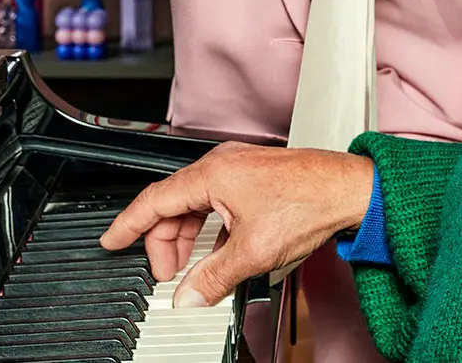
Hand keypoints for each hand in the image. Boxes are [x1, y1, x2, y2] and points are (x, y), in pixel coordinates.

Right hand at [99, 143, 375, 307]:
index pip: (154, 201)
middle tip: (166, 276)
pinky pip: (216, 202)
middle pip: (174, 206)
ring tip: (193, 269)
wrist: (349, 189)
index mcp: (211, 174)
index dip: (128, 225)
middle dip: (165, 243)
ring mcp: (237, 168)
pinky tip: (219, 252)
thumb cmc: (309, 202)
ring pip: (196, 205)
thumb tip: (188, 296)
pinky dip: (210, 229)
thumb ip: (213, 277)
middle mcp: (220, 165)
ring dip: (189, 238)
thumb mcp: (253, 251)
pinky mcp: (253, 177)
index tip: (111, 240)